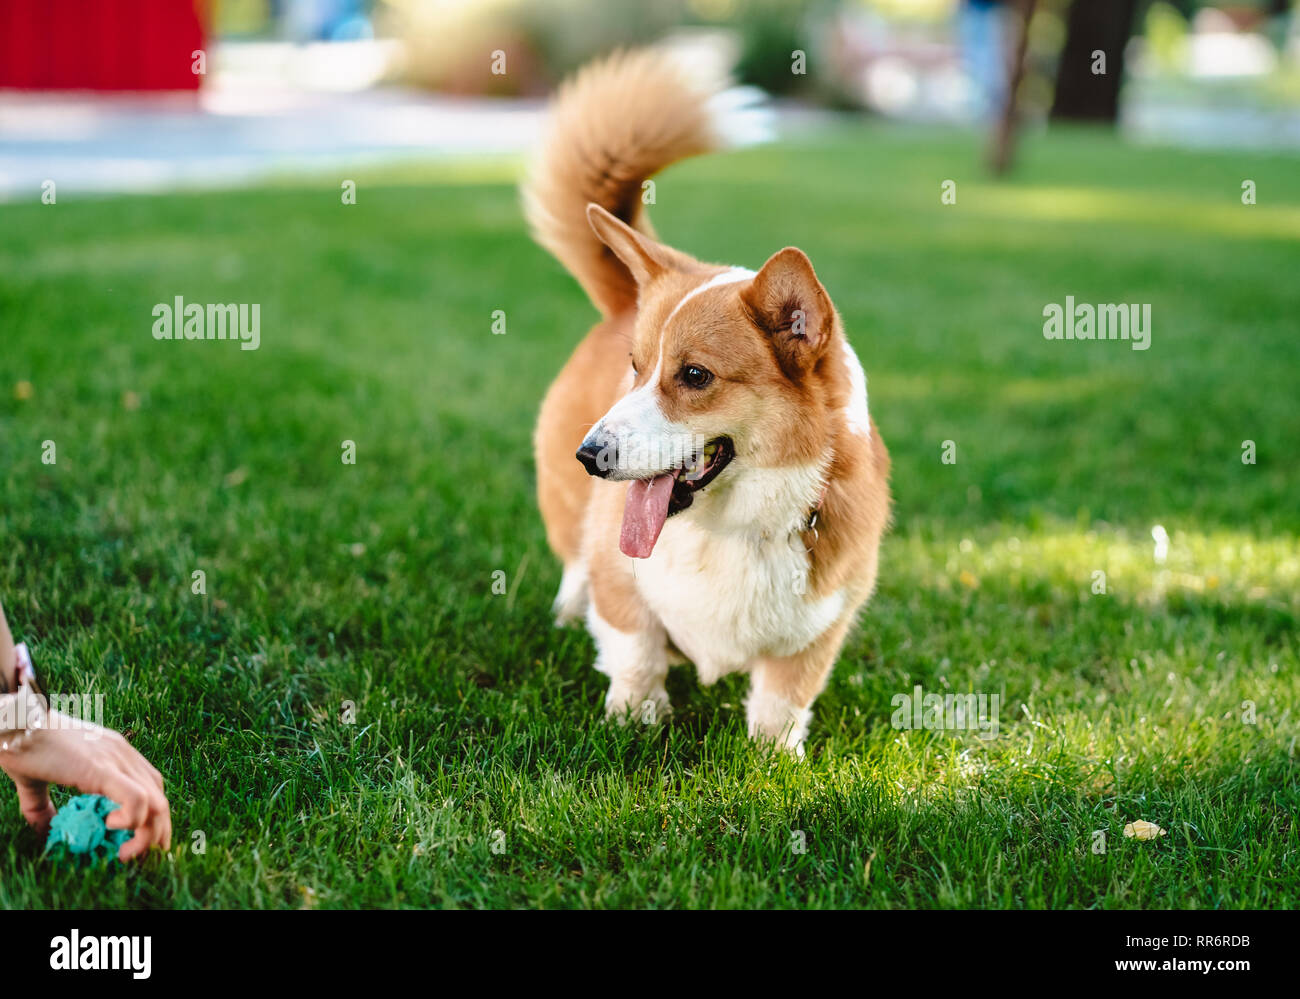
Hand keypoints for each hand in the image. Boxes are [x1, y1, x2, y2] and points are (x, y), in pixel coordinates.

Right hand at [0, 711, 171, 860]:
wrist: (15, 724)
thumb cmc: (24, 747)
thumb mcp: (39, 781)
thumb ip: (44, 807)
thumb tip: (45, 832)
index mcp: (115, 755)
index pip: (152, 788)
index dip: (154, 817)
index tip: (143, 841)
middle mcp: (124, 754)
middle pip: (160, 797)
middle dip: (157, 831)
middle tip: (142, 856)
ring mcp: (116, 759)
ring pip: (155, 801)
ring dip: (148, 833)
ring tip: (127, 851)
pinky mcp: (102, 768)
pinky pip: (134, 797)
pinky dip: (132, 818)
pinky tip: (112, 826)